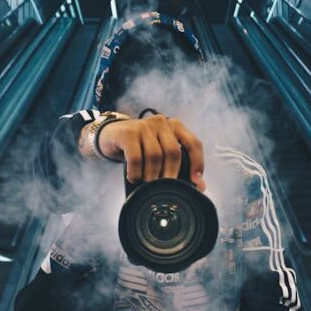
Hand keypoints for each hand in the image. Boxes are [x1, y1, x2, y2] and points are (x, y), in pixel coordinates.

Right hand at [83, 114, 205, 190]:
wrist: (111, 136)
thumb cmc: (140, 147)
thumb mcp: (160, 152)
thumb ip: (179, 165)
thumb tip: (200, 186)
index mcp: (175, 126)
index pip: (193, 143)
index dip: (197, 164)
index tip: (196, 182)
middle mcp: (161, 122)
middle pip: (173, 152)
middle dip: (171, 175)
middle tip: (165, 188)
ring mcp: (144, 126)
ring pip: (155, 156)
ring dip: (151, 175)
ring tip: (146, 183)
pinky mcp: (128, 133)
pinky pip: (135, 158)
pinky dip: (136, 173)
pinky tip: (133, 177)